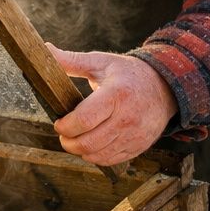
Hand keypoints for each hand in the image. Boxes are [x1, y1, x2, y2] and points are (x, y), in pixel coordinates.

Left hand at [47, 43, 177, 165]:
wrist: (165, 87)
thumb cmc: (127, 74)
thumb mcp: (101, 62)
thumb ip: (72, 60)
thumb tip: (45, 50)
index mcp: (116, 95)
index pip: (84, 120)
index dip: (65, 126)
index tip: (58, 122)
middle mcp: (128, 118)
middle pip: (88, 143)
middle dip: (68, 142)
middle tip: (63, 134)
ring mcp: (135, 135)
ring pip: (97, 155)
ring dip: (79, 151)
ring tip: (75, 139)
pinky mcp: (139, 146)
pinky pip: (110, 160)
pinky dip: (95, 156)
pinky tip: (91, 144)